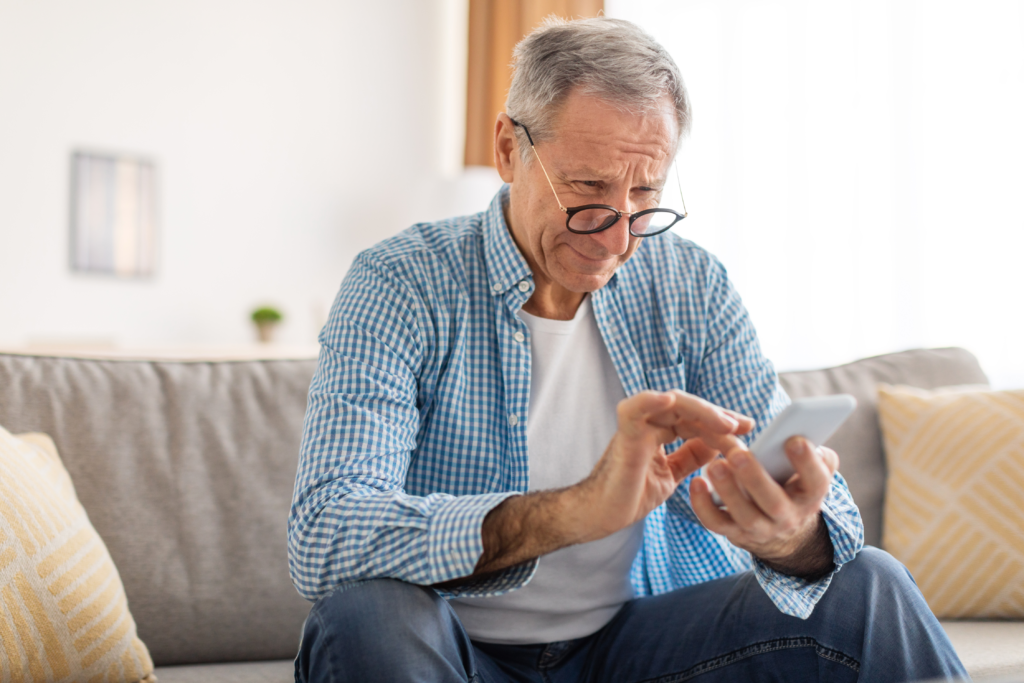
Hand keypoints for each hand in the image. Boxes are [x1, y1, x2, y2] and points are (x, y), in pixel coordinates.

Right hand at [575, 390, 754, 542]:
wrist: (602, 515)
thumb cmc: (631, 495)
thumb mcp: (672, 474)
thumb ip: (691, 456)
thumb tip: (718, 443)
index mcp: (658, 430)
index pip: (694, 417)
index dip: (720, 421)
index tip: (747, 428)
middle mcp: (648, 423)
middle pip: (688, 407)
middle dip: (718, 415)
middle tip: (743, 425)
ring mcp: (635, 426)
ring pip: (672, 403)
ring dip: (701, 411)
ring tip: (726, 424)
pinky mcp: (624, 435)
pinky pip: (635, 409)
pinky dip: (651, 400)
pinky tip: (670, 401)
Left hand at [689, 436, 838, 576]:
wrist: (782, 531)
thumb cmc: (792, 485)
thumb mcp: (810, 472)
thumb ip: (814, 453)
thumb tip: (804, 433)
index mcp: (810, 496)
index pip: (816, 481)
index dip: (807, 462)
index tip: (793, 440)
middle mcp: (788, 516)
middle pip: (774, 503)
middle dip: (755, 478)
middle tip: (738, 454)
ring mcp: (761, 528)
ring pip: (745, 515)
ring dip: (728, 490)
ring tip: (715, 465)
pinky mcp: (735, 532)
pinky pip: (717, 523)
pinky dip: (703, 506)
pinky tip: (696, 483)